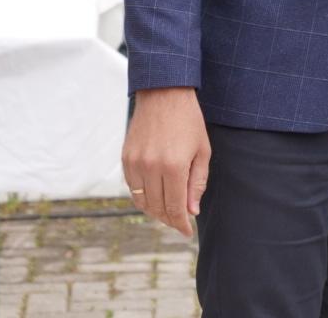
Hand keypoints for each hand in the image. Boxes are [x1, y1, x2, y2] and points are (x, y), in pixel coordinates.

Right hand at [122, 87, 210, 238]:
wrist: (164, 93)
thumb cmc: (189, 121)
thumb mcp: (202, 151)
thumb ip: (197, 183)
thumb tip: (191, 211)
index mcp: (173, 166)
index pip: (175, 207)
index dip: (181, 224)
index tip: (187, 233)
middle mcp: (151, 167)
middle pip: (157, 208)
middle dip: (169, 219)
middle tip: (179, 222)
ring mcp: (135, 163)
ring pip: (142, 201)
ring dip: (155, 211)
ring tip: (168, 212)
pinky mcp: (125, 158)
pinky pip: (132, 188)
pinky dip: (143, 197)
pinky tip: (155, 196)